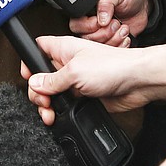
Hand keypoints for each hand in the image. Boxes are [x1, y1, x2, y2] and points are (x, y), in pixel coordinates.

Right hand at [21, 37, 165, 124]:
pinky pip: (66, 104)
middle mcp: (68, 63)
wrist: (137, 82)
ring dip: (47, 104)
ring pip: (52, 93)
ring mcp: (76, 81)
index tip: (28, 76)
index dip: (29, 61)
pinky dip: (60, 112)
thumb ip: (51, 80)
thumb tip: (34, 83)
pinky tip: (60, 117)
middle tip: (43, 100)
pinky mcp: (84, 96)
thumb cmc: (112, 66)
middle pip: (41, 76)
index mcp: (64, 49)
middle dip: (37, 91)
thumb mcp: (74, 71)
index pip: (38, 48)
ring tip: (50, 112)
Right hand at [68, 0, 149, 43]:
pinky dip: (120, 46)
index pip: (77, 25)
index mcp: (86, 12)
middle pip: (86, 39)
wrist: (142, 6)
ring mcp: (100, 36)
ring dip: (113, 40)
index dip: (91, 26)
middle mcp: (90, 25)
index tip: (104, 21)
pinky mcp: (111, 44)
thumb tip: (101, 19)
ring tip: (123, 28)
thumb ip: (106, 3)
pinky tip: (126, 37)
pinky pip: (110, 52)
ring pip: (98, 47)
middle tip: (116, 23)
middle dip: (105, 33)